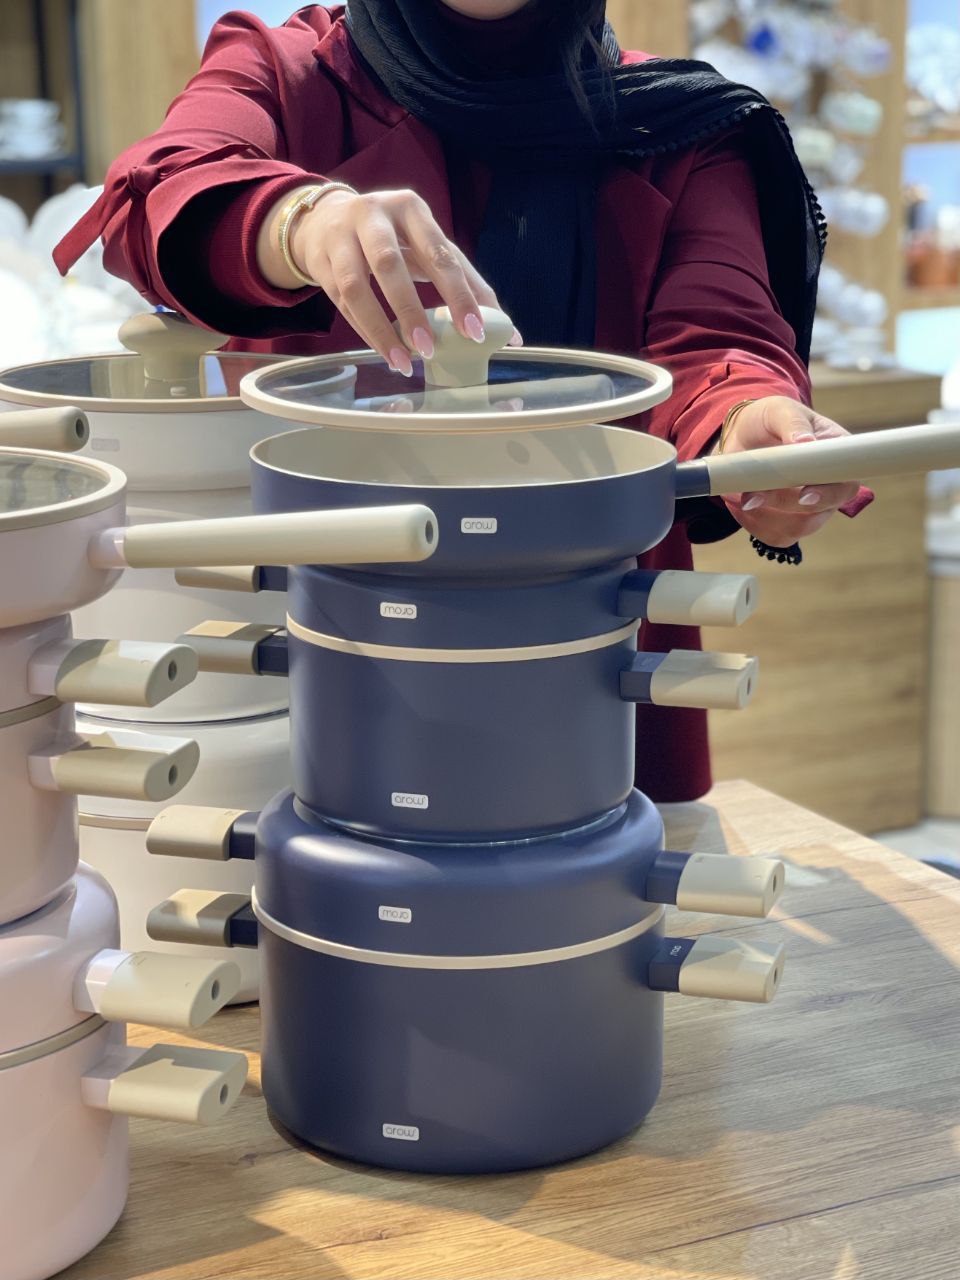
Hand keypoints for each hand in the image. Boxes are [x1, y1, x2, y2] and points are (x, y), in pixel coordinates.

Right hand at [290, 187, 508, 373]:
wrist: (325, 221)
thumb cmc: (393, 239)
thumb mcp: (428, 248)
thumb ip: (466, 283)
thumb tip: (508, 333)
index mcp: (411, 208)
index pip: (439, 252)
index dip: (458, 294)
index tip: (474, 331)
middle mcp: (373, 215)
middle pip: (390, 264)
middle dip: (411, 309)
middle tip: (431, 349)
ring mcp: (341, 236)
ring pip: (357, 286)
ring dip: (382, 328)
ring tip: (405, 362)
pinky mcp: (321, 262)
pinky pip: (341, 302)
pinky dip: (366, 332)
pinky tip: (387, 353)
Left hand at [719, 396, 860, 545]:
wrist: (742, 439)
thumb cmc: (768, 420)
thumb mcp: (778, 411)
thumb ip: (792, 423)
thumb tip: (805, 442)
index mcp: (837, 457)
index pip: (846, 485)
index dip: (828, 495)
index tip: (804, 495)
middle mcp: (829, 488)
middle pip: (818, 513)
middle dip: (782, 503)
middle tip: (752, 494)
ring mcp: (811, 511)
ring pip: (794, 528)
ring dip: (764, 513)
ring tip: (743, 491)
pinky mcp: (786, 525)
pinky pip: (773, 535)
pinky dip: (753, 521)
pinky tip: (743, 501)